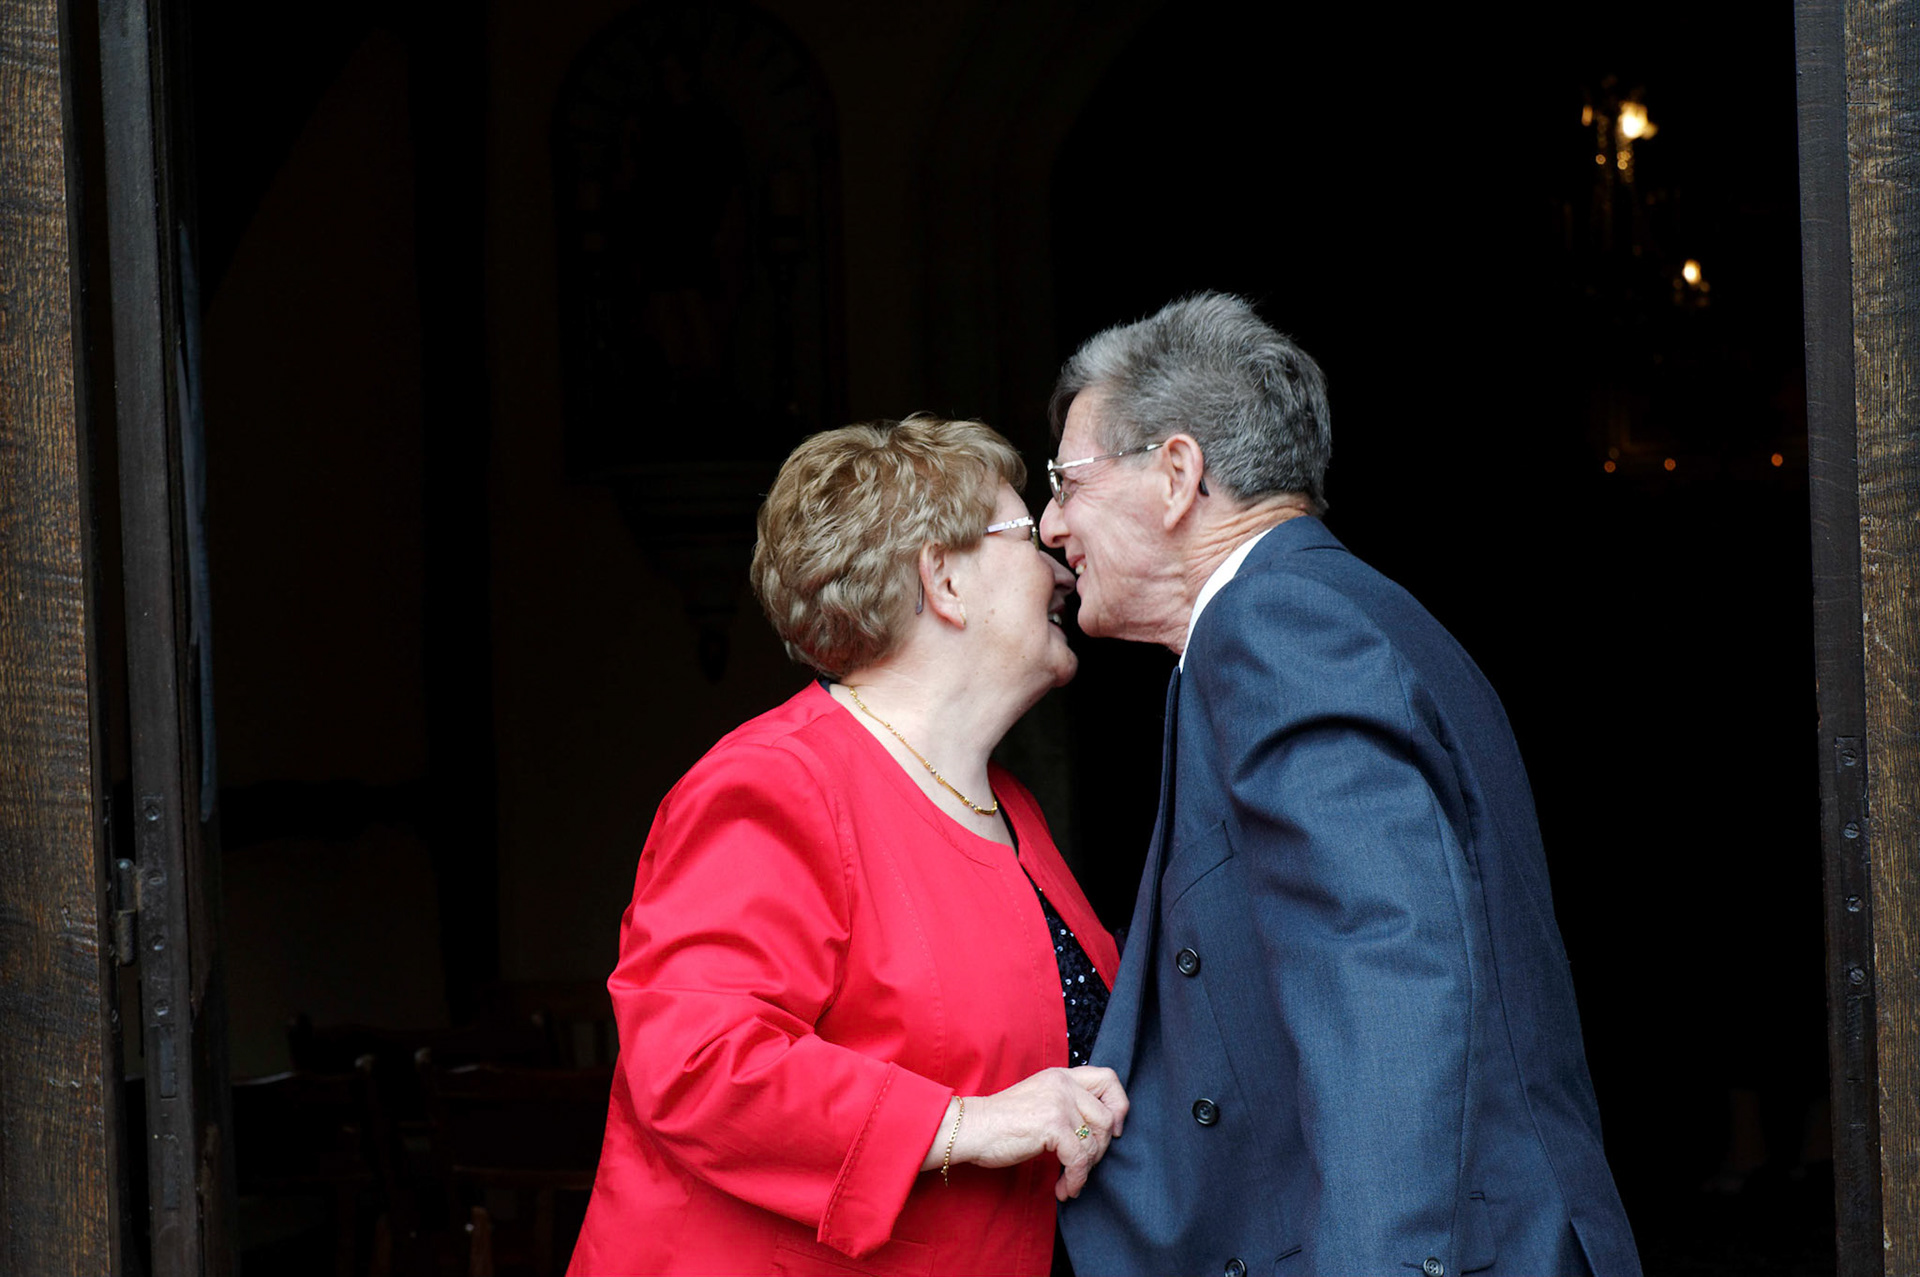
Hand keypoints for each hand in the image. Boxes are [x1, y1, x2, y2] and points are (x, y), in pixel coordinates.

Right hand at [928, 1066, 1129, 1199]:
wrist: (972, 1128)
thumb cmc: (1001, 1122)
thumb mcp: (1039, 1099)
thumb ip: (1067, 1103)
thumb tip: (1102, 1128)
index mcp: (1061, 1076)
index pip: (1108, 1078)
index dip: (1118, 1106)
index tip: (1113, 1130)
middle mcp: (1063, 1084)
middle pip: (1107, 1117)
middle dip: (1099, 1149)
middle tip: (1082, 1165)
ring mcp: (1058, 1102)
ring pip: (1095, 1141)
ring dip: (1085, 1169)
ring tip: (1069, 1181)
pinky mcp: (1052, 1125)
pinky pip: (1079, 1160)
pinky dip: (1076, 1180)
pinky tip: (1064, 1189)